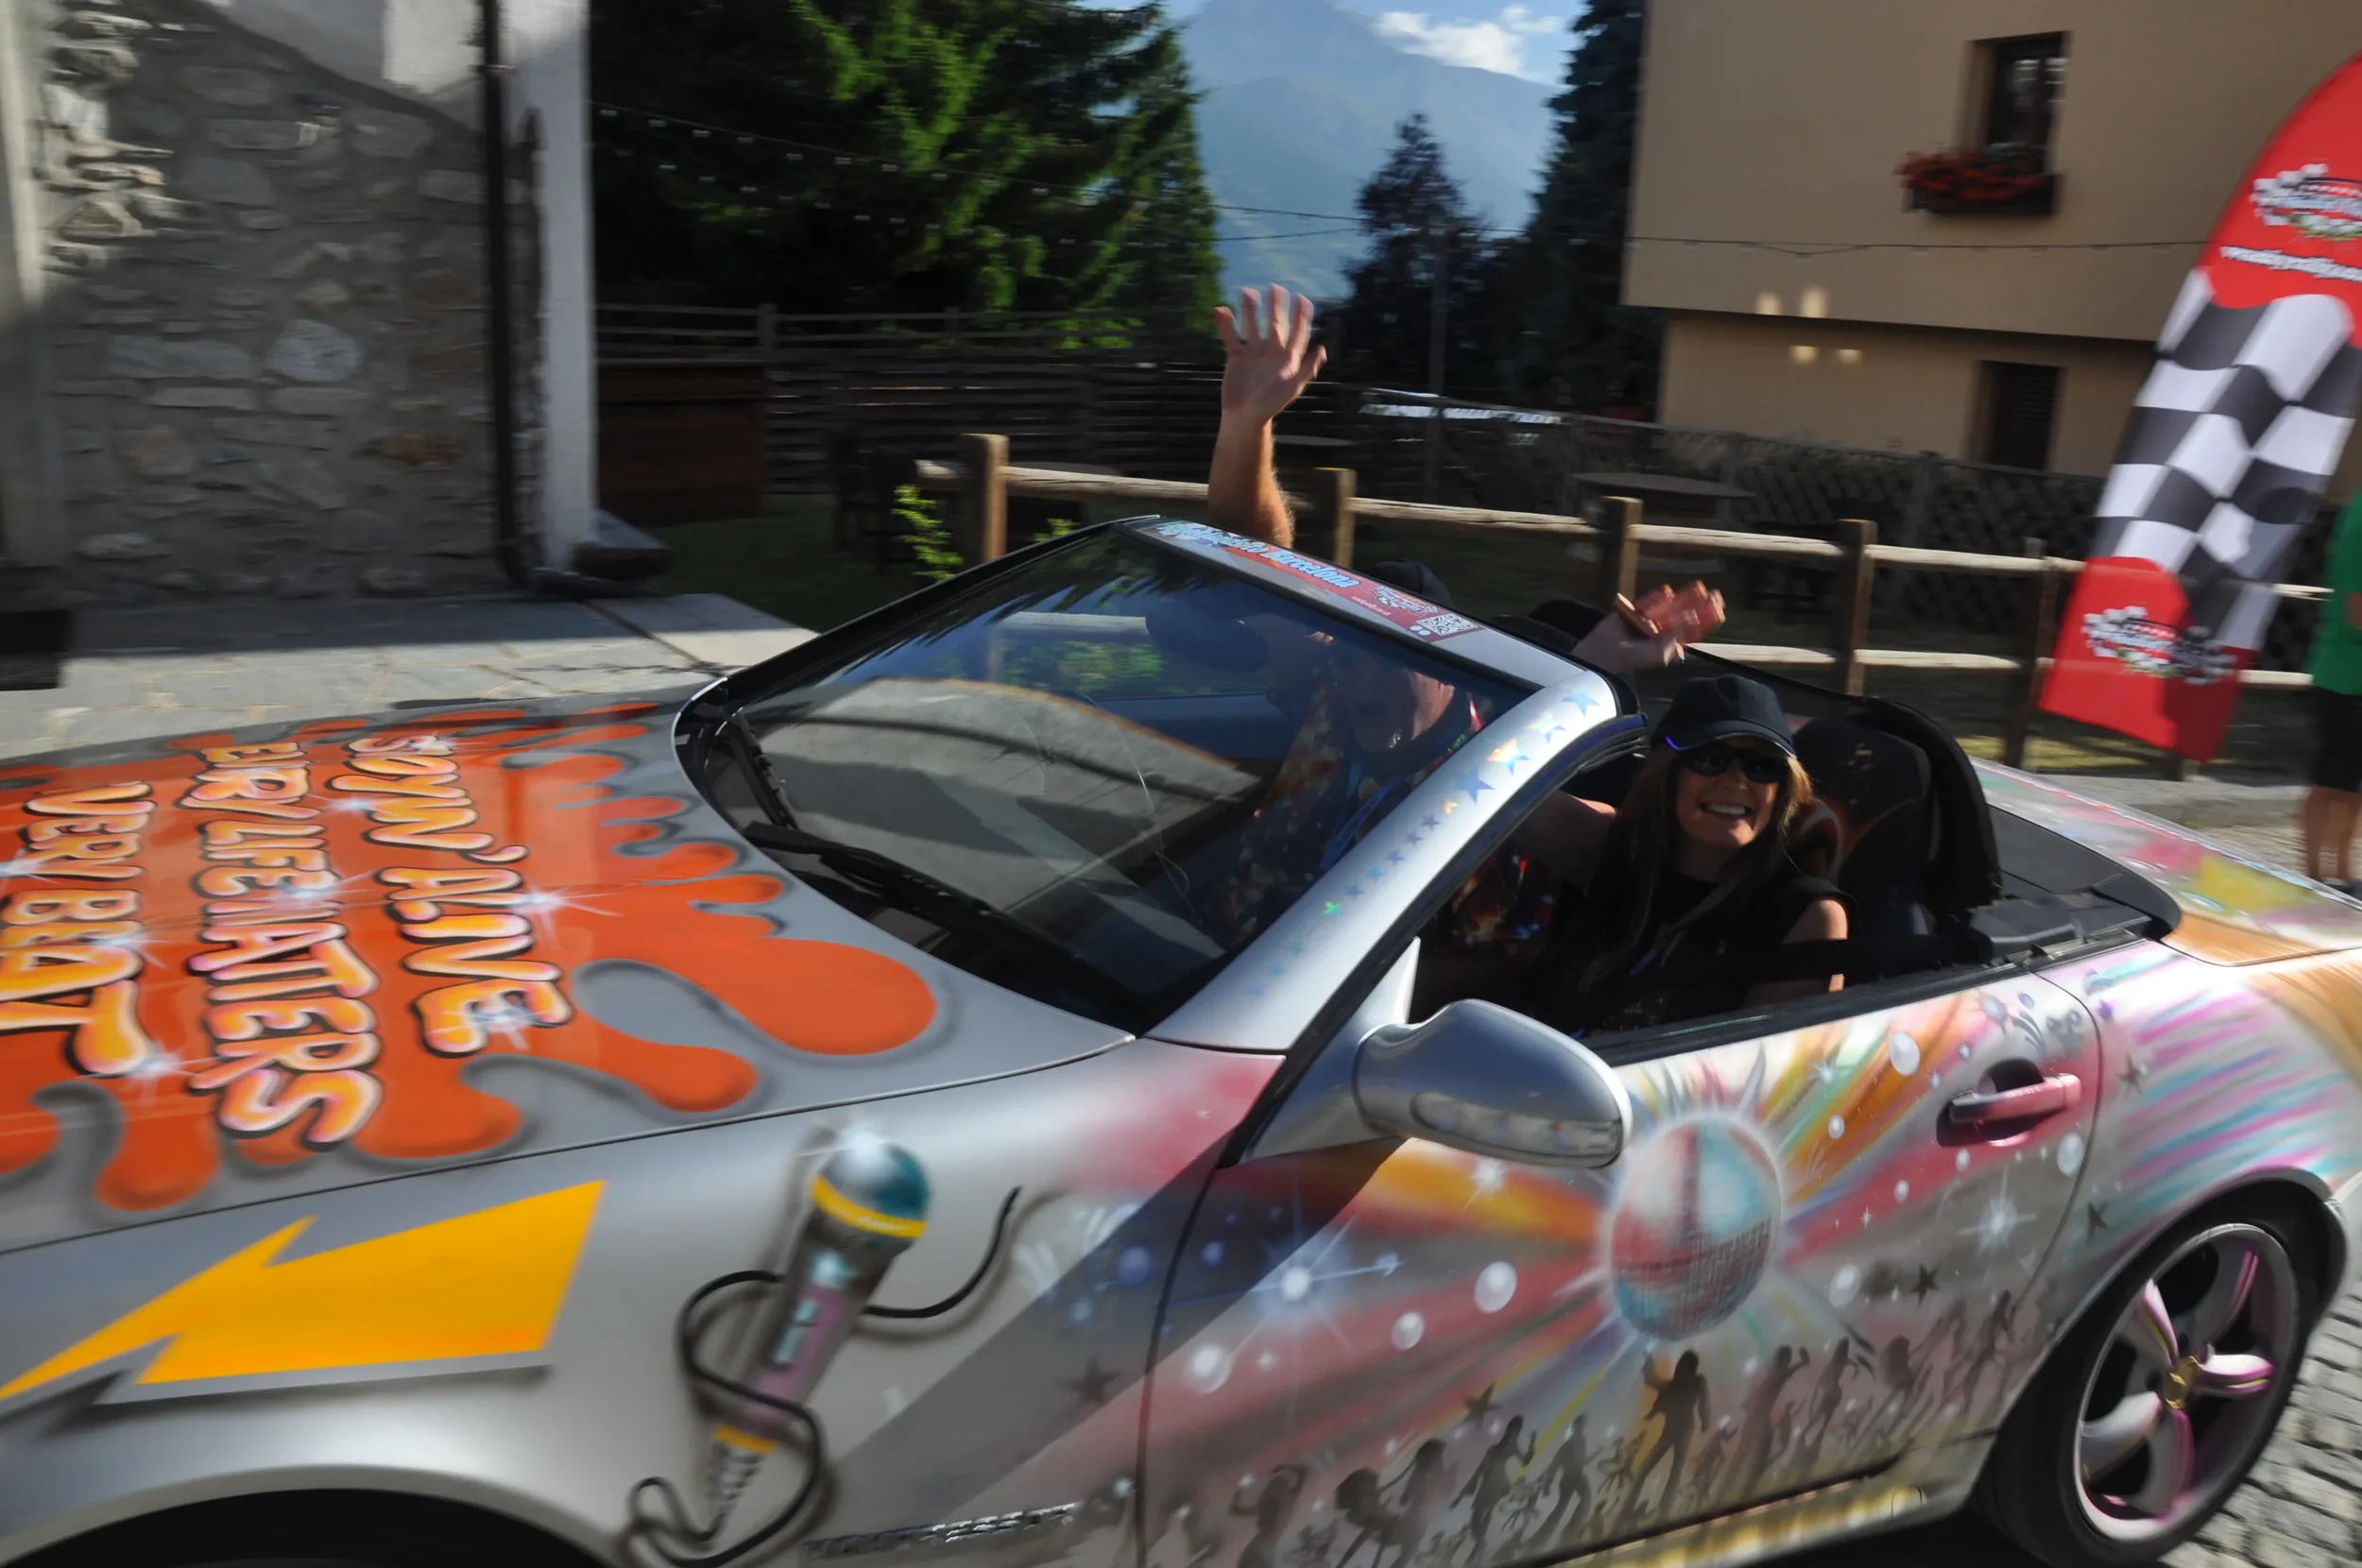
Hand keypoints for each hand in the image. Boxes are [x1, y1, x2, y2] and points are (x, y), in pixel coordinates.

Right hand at [1215, 284, 1327, 426]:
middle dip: (1276, 306)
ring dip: (1250, 310)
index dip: (1301, 316)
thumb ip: (1307, 368)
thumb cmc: (1271, 405)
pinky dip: (1226, 324)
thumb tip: (1322, 350)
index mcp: (1287, 358)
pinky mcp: (1236, 357)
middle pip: (1275, 323)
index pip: (1297, 332)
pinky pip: (1230, 336)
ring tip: (1247, 292)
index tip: (1302, 299)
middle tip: (1275, 287)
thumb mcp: (1293, 386)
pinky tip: (1221, 310)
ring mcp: (1253, 352)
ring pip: (1252, 325)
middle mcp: (1271, 352)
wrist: (1245, 417)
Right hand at [1576, 582, 1725, 672]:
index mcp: (1668, 644)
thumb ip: (1673, 638)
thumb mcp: (1657, 653)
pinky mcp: (1632, 613)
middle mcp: (1659, 632)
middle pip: (1684, 615)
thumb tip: (1691, 619)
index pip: (1691, 630)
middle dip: (1699, 605)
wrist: (1602, 657)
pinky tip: (1667, 592)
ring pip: (1669, 607)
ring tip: (1699, 587)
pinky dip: (1655, 598)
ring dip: (1684, 597)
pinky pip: (1646, 603)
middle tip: (1716, 595)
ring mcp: (1646, 621)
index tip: (1719, 608)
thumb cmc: (1630, 659)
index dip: (1706, 619)